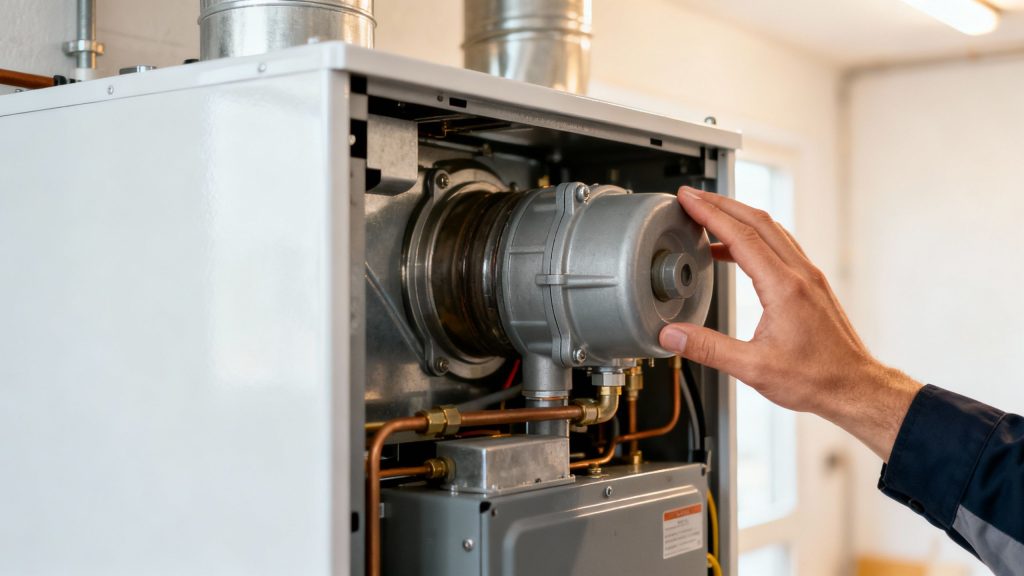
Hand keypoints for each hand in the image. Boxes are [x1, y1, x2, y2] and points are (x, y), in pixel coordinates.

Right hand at [659, 187, 921, 460]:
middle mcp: (799, 274)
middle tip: (692, 196)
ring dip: (739, 216)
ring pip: (771, 230)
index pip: (741, 236)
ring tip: (709, 215)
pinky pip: (780, 246)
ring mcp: (809, 277)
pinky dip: (753, 236)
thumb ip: (708, 348)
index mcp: (784, 288)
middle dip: (721, 203)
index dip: (710, 213)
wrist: (855, 387)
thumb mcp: (753, 368)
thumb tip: (672, 335)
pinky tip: (736, 250)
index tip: (688, 198)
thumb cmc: (816, 379)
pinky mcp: (811, 285)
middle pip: (757, 221)